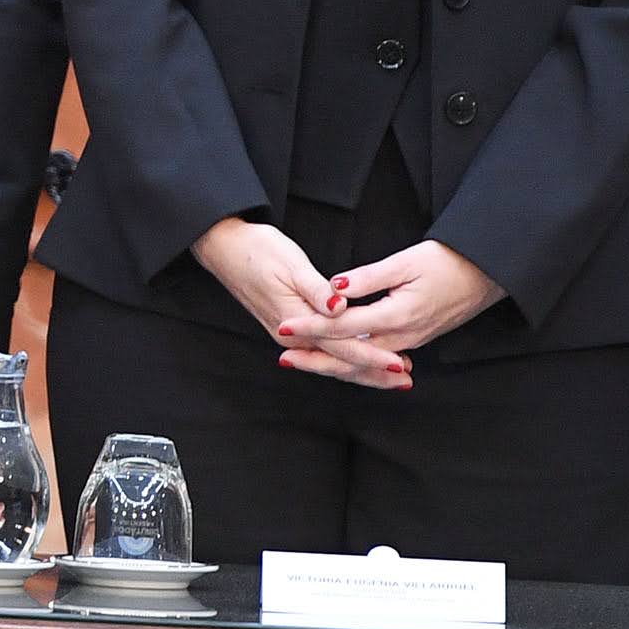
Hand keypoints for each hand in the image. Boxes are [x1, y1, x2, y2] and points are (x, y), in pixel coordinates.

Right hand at [191, 216, 406, 389]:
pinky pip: (323, 351)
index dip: (371, 356)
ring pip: (332, 360)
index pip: (340, 346)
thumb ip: (316, 290)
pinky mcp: (289, 328)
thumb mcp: (290, 263)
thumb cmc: (256, 250)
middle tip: (404, 380)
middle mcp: (291, 335)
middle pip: (338, 362)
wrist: (223, 248)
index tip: (397, 363)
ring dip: (362, 370)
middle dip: (372, 373)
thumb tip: (340, 308)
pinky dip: (345, 358)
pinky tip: (361, 358)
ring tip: (391, 376)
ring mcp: (289, 334)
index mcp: (294, 321)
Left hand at [278, 239, 503, 367]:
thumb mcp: (407, 262)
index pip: (344, 327)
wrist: (488, 274)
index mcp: (398, 316)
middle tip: (283, 356)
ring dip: (333, 362)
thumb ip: (369, 277)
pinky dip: (356, 361)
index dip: (312, 326)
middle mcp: (404, 336)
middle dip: (316, 357)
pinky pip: (379, 357)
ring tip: (303, 360)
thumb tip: (335, 288)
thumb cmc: (448, 261)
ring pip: (365, 360)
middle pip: (351, 355)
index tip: (284, 327)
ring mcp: (412, 341)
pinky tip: (340, 359)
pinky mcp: (417, 339)